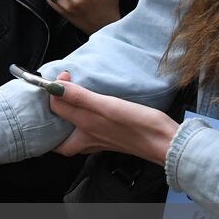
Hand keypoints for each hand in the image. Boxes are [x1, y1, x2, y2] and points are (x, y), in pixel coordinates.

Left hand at [45, 73, 177, 164]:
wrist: (166, 143)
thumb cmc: (140, 125)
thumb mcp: (108, 106)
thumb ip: (80, 97)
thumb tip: (54, 88)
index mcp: (84, 127)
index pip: (56, 108)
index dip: (55, 88)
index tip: (66, 75)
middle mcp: (88, 138)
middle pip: (59, 140)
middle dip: (51, 127)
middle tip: (51, 108)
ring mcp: (100, 142)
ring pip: (74, 140)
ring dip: (66, 128)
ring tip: (66, 113)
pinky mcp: (112, 141)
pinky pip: (90, 137)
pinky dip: (85, 128)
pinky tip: (92, 118)